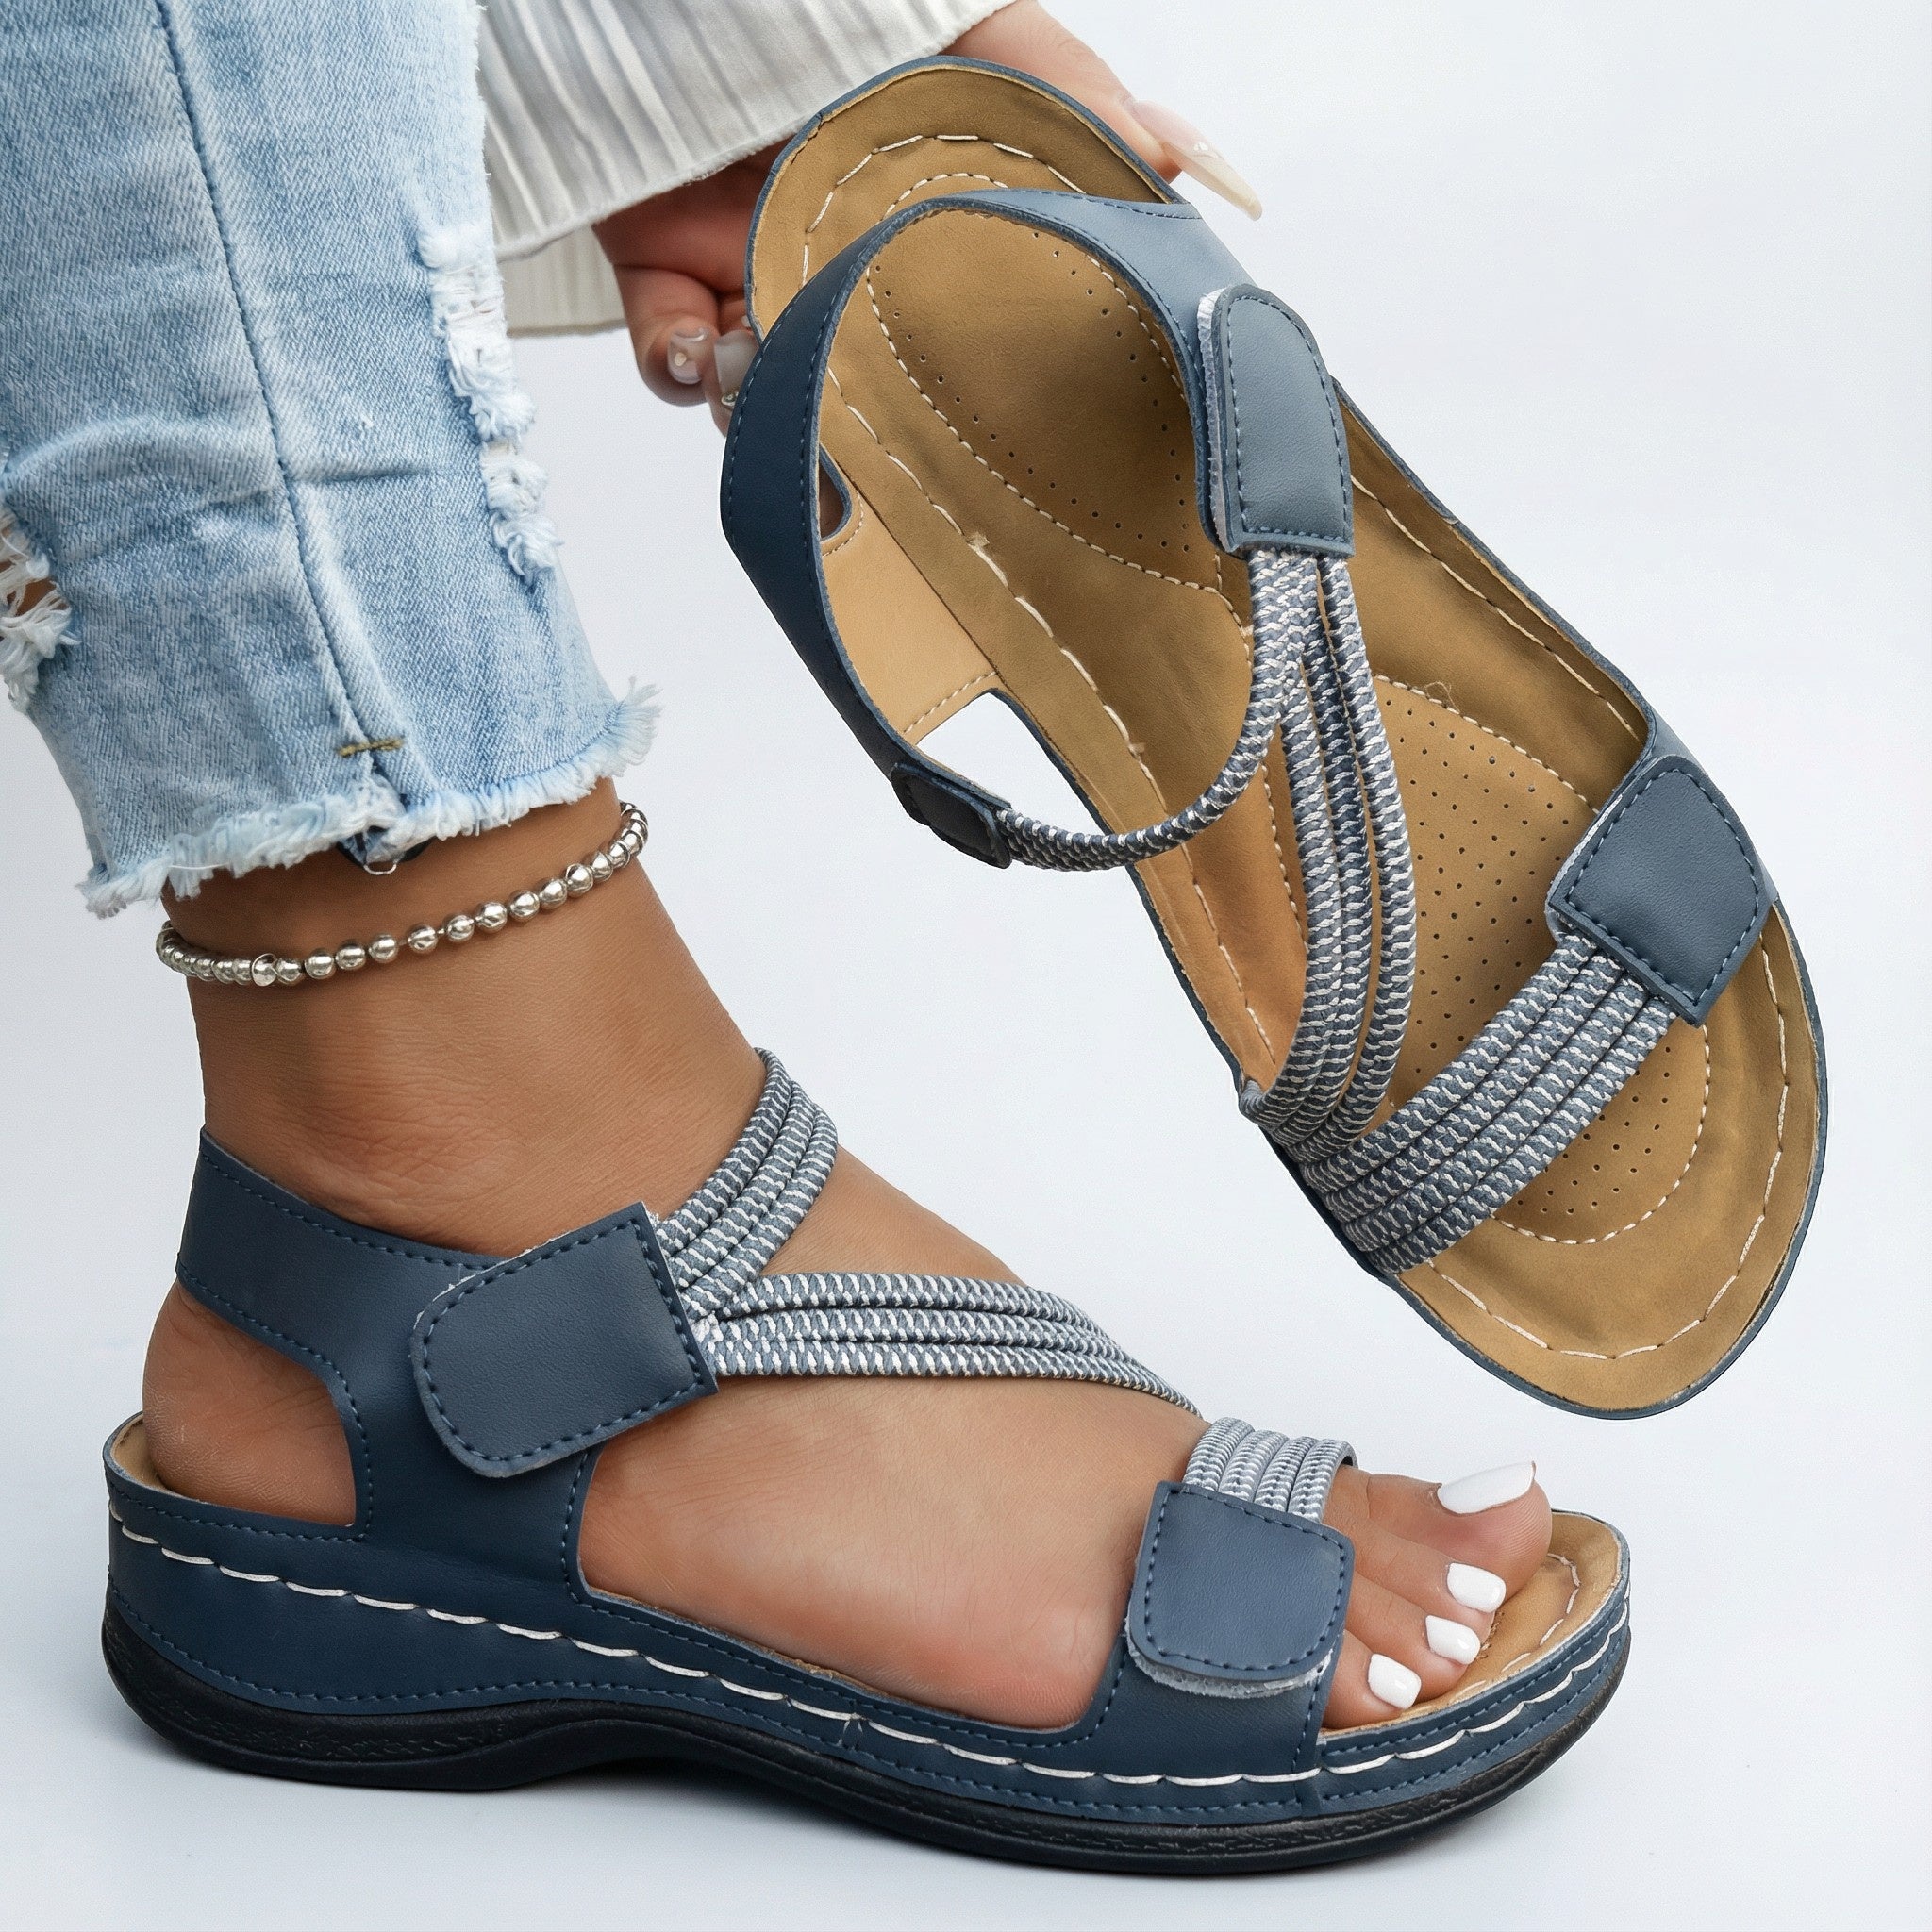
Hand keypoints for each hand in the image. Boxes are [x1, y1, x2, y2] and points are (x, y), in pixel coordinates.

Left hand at [592, 1, 1257, 430]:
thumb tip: (1188, 166)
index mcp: (928, 194)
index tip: (1006, 413)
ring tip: (777, 379)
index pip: (979, 299)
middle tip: (887, 441)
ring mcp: (753, 259)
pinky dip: (682, 371)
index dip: (995, 363)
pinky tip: (698, 347)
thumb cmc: (804, 0)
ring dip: (778, 411)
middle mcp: (848, 240)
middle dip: (884, 419)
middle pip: (882, 366)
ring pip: (783, 388)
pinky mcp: (658, 268)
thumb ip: (1068, 95)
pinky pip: (674, 361)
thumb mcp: (973, 29)